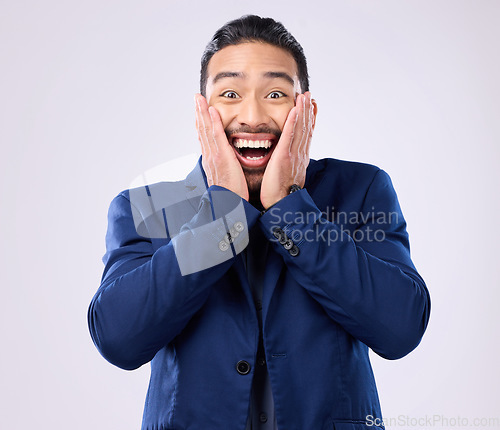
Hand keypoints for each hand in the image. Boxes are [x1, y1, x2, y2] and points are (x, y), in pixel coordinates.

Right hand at [195, 94, 248, 200]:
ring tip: (199, 99)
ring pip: (206, 130)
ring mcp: (214, 156)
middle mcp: (210, 156)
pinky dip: (213, 123)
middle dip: (199, 113)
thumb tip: (226, 165)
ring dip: (202, 113)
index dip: (202, 123)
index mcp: (212, 161)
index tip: (201, 111)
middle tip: (196, 98)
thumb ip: (226, 169)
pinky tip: (211, 111)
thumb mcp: (226, 179)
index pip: (205, 137)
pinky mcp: (221, 158)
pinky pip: (217, 136)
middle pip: (202, 130)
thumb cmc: (231, 196)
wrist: (228, 208)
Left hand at [260, 92, 315, 208]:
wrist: (280, 204)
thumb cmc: (280, 194)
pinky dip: (294, 121)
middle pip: (306, 128)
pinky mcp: (284, 156)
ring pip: (300, 129)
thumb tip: (286, 160)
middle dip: (308, 111)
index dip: (310, 120)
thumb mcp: (286, 175)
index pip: (306, 135)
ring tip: (305, 97)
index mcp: (299, 158)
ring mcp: (294, 155)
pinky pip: (290, 135)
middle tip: (310, 96)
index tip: (312, 107)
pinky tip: (295, 109)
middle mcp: (299, 154)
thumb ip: (287, 164)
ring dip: (303, 111)